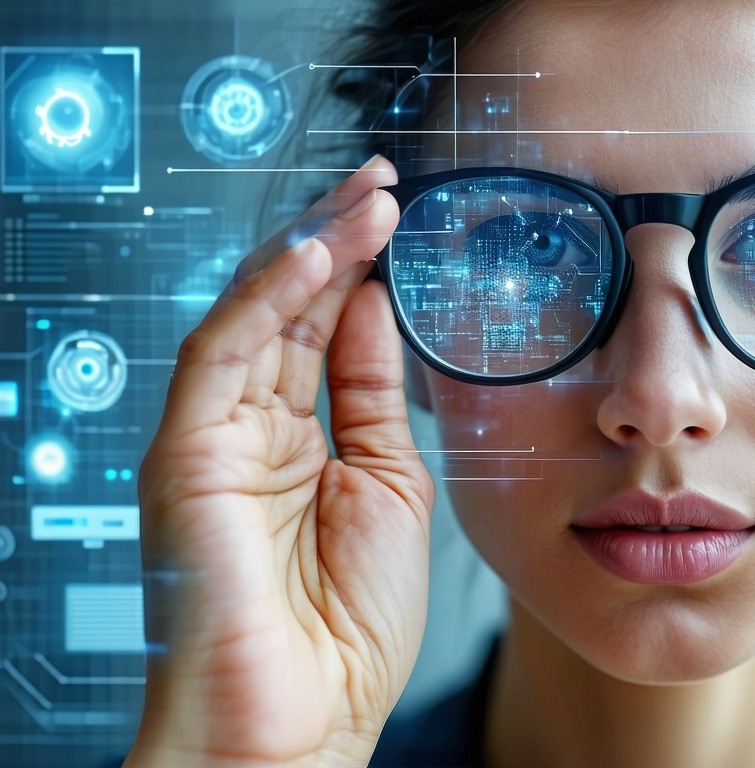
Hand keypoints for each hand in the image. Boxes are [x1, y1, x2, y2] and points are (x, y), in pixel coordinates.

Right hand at [126, 157, 434, 766]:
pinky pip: (222, 353)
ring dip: (313, 251)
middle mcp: (250, 430)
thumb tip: (377, 309)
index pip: (324, 331)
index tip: (404, 218)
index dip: (362, 270)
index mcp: (299, 443)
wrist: (299, 723)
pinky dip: (268, 298)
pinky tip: (318, 254)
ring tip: (369, 199)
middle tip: (385, 182)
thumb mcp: (390, 487)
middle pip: (290, 310)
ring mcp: (214, 438)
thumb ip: (377, 397)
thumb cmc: (348, 629)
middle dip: (338, 240)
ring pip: (254, 316)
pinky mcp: (186, 452)